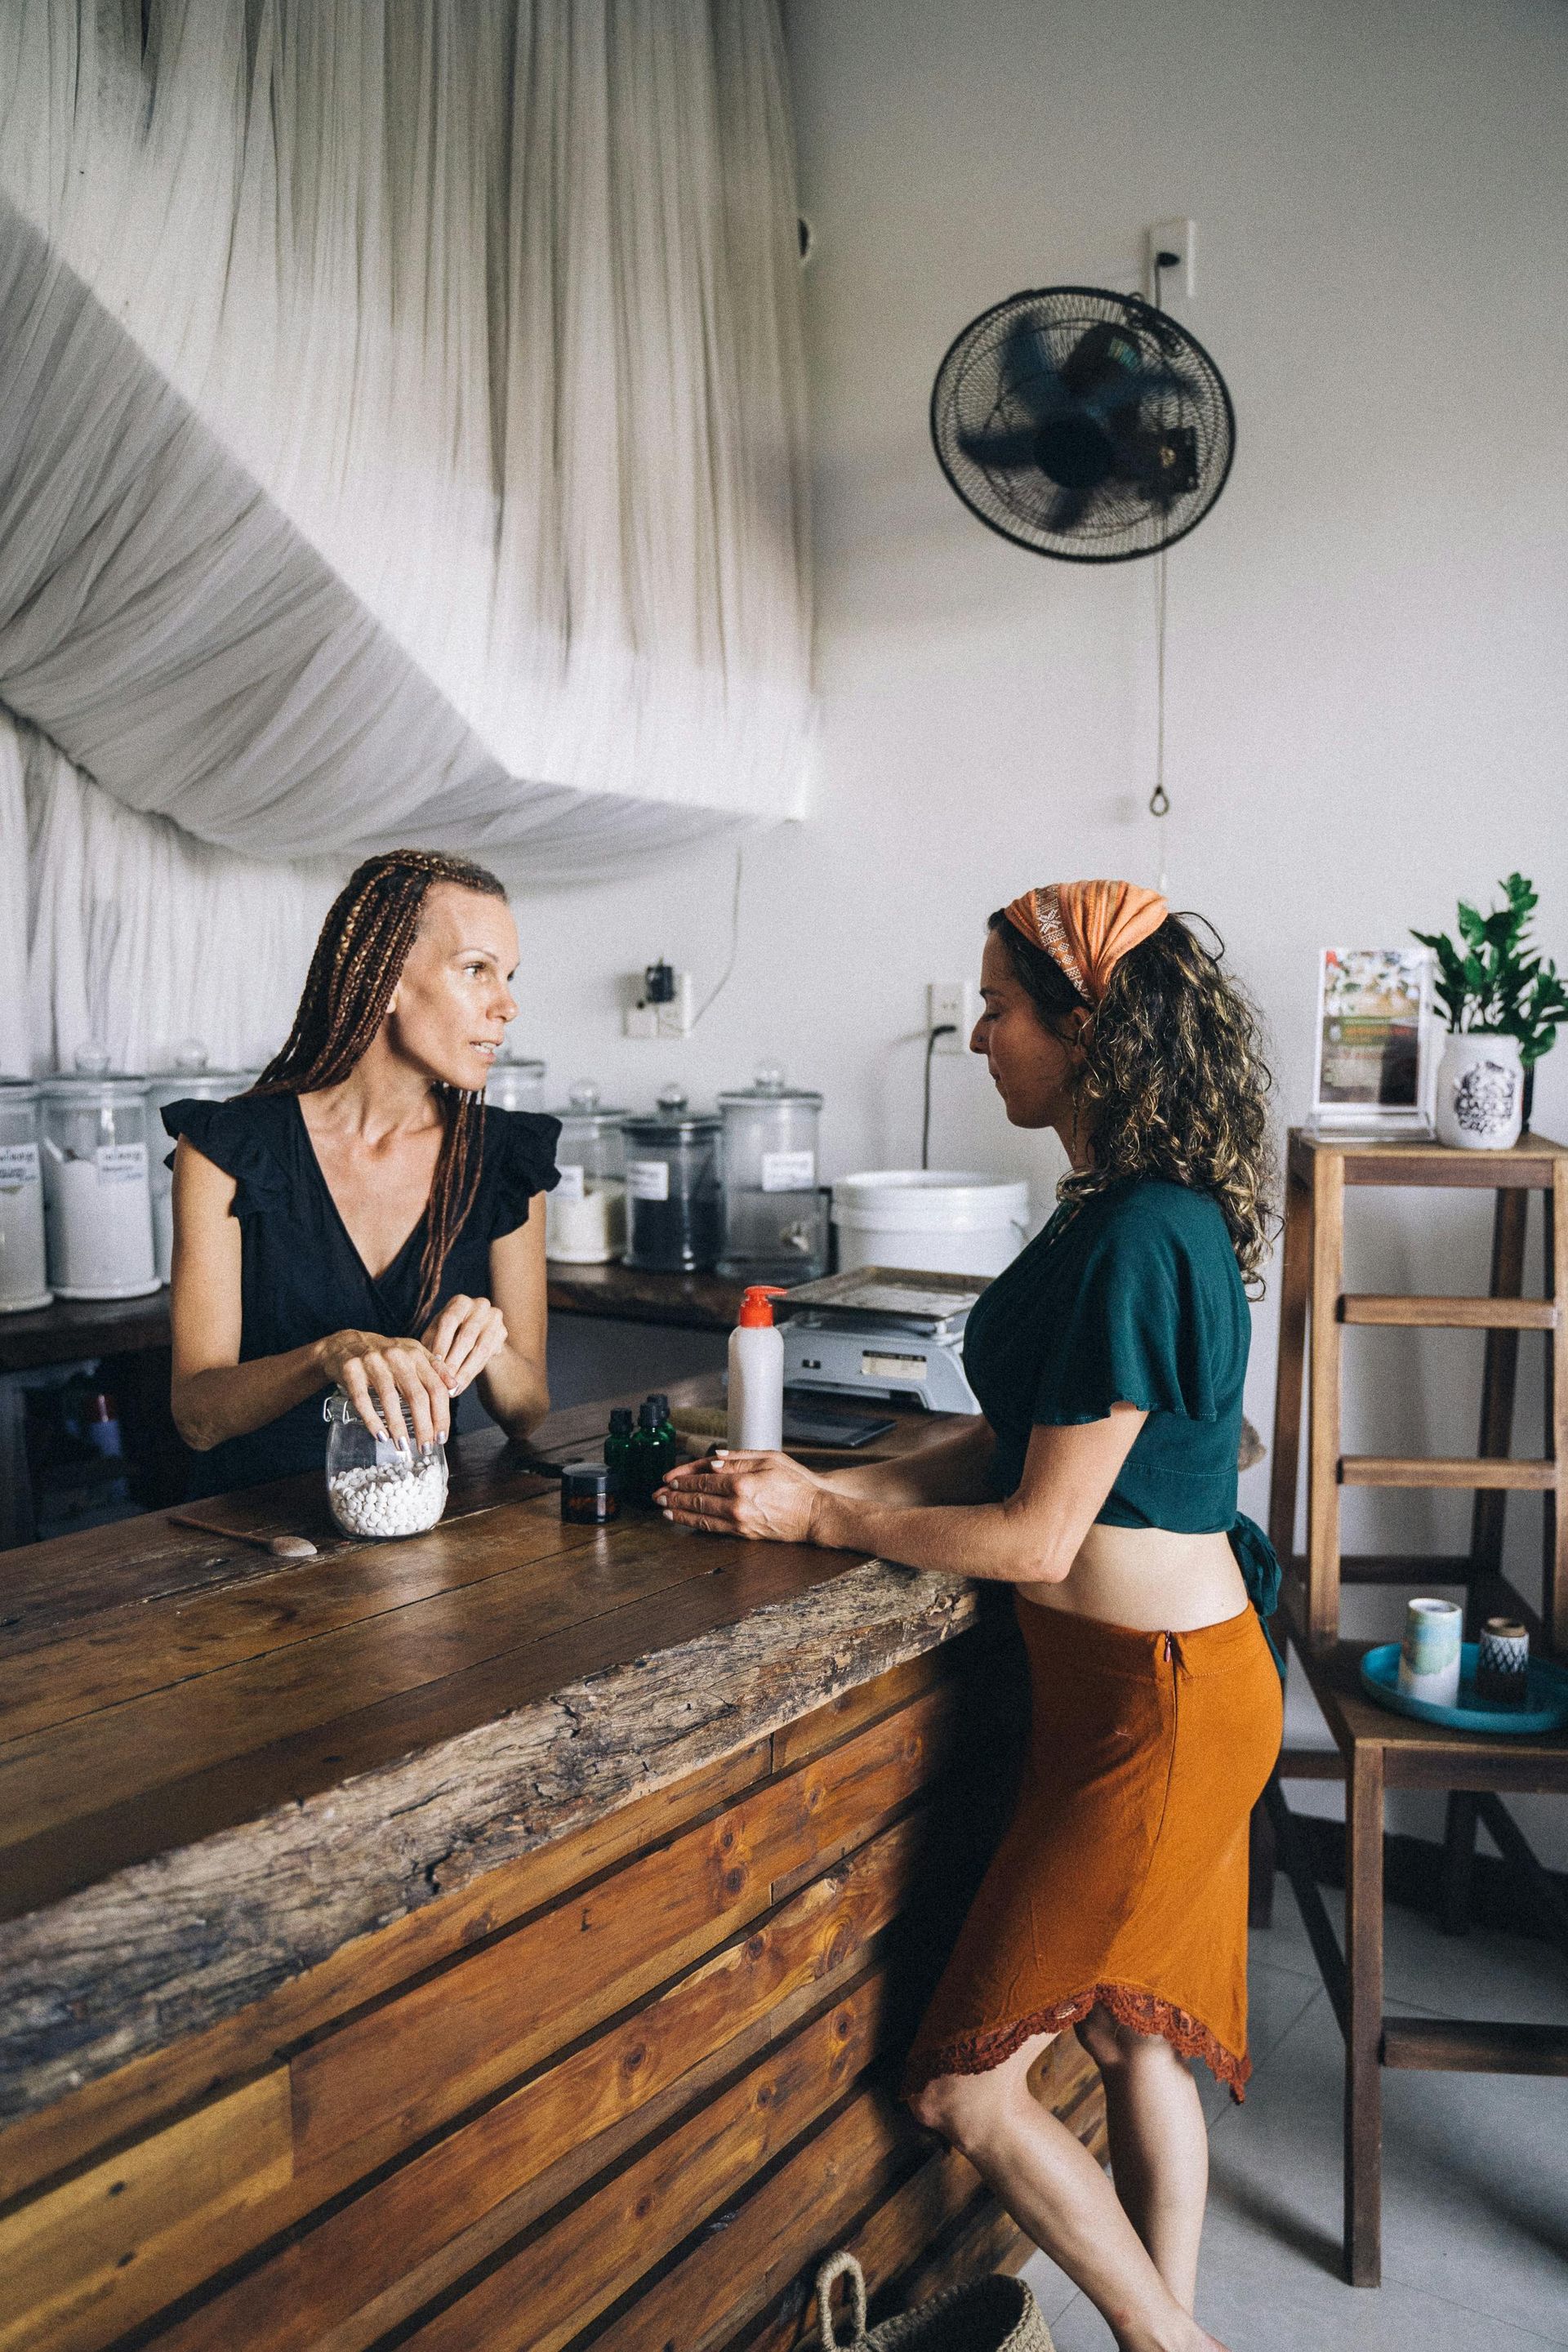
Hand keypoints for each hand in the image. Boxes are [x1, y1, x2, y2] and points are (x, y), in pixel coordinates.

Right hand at [317, 1329, 452, 1449]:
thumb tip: (454, 1388)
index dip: (441, 1415)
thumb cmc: (385, 1355)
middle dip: (423, 1427)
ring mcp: (373, 1362)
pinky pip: (362, 1400)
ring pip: (390, 1399)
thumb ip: (435, 1369)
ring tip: (403, 1446)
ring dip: (398, 1427)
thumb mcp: (412, 1354)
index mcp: (415, 1354)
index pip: (436, 1388)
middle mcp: (397, 1356)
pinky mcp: (351, 1370)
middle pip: (417, 1396)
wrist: (346, 1344)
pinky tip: (381, 1436)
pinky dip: (372, 1420)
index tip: (441, 1437)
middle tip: (424, 1448)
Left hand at [420, 1294, 508, 1395]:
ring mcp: (494, 1319)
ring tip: (454, 1388)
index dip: (442, 1343)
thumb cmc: (449, 1333)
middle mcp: (480, 1306)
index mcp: (460, 1302)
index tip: (434, 1364)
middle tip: (445, 1380)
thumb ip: (430, 1345)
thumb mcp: (436, 1333)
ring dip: (465, 1371)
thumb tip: (427, 1366)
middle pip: (467, 1336)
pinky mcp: (503, 1333)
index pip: (450, 1321)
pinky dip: (473, 1372)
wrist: (476, 1334)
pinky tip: (462, 1384)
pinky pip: (488, 1357)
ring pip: (480, 1349)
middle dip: (454, 1361)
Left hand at [656, 1450, 827, 1544]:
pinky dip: (695, 1524)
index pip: (703, 1480)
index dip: (683, 1479)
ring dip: (680, 1512)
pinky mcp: (744, 1534)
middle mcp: (737, 1505)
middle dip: (674, 1496)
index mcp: (742, 1483)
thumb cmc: (797, 1484)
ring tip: (664, 1509)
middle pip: (697, 1499)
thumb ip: (740, 1459)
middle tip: (657, 1494)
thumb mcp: (771, 1459)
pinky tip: (686, 1521)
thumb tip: (713, 1460)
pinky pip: (713, 1529)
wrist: (815, 1514)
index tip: (669, 1478)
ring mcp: (740, 1522)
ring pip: (701, 1517)